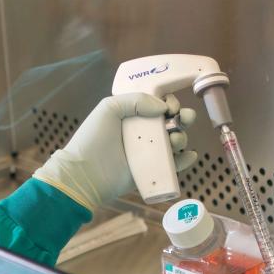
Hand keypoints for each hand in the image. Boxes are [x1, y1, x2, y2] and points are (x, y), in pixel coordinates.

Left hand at [33, 93, 197, 209]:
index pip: (158, 105)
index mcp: (132, 116)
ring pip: (175, 142)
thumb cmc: (92, 139)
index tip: (170, 106)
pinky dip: (185, 160)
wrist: (85, 174)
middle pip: (171, 122)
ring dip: (182, 138)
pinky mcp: (151, 171)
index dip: (169, 103)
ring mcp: (147, 153)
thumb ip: (136, 100)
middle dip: (183, 118)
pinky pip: (174, 165)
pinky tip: (189, 155)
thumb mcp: (109, 108)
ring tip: (174, 140)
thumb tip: (162, 108)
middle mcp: (142, 133)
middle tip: (183, 119)